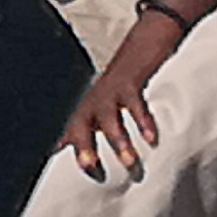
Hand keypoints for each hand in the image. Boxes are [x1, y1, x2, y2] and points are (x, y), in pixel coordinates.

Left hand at [65, 8, 185, 182]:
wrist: (137, 50)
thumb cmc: (116, 88)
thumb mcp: (100, 109)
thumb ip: (85, 129)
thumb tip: (66, 152)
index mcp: (85, 109)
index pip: (70, 131)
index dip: (66, 147)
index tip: (66, 166)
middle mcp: (93, 100)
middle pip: (82, 124)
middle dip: (85, 145)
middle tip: (90, 166)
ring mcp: (111, 91)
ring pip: (109, 116)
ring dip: (118, 138)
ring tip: (129, 160)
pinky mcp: (130, 82)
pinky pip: (135, 103)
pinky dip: (143, 121)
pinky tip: (151, 138)